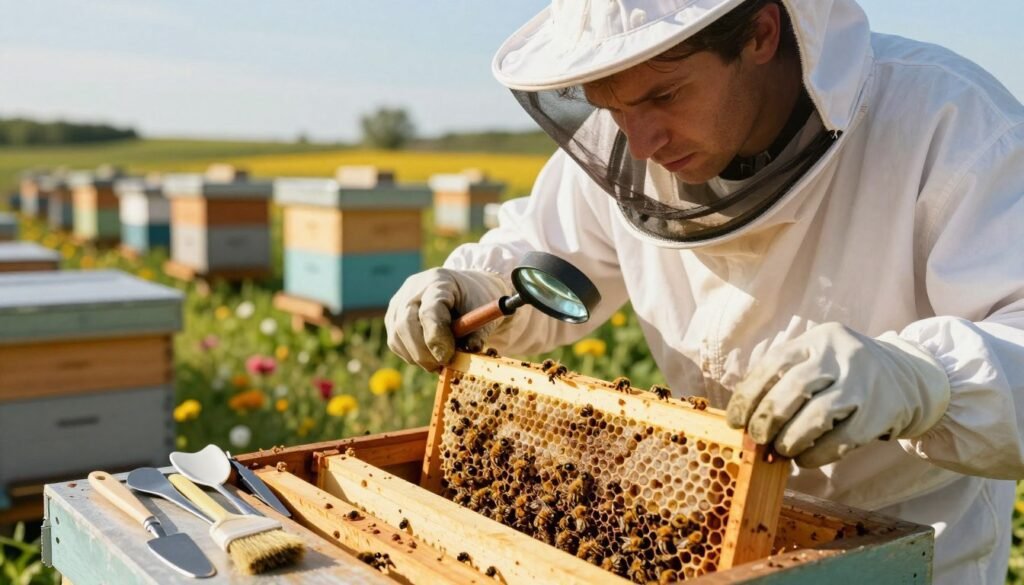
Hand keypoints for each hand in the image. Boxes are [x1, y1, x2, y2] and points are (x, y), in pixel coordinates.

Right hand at [386, 268, 509, 370]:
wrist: (463, 288)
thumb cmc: (474, 300)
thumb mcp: (483, 312)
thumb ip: (477, 332)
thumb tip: (470, 351)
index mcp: (438, 282)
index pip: (429, 312)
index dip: (436, 338)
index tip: (447, 358)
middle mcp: (413, 288)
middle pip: (406, 324)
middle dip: (423, 353)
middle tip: (442, 366)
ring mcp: (399, 301)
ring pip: (397, 336)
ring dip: (417, 357)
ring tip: (438, 363)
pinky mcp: (393, 315)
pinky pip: (395, 342)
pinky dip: (410, 355)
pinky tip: (428, 355)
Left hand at [726, 322, 949, 466]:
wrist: (906, 376)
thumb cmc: (842, 373)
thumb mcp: (816, 358)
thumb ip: (783, 380)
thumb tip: (745, 420)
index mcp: (816, 340)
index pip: (773, 364)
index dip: (748, 395)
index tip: (735, 420)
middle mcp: (840, 356)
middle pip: (794, 387)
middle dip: (767, 418)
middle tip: (756, 439)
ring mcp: (862, 384)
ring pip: (817, 414)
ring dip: (790, 439)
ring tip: (780, 451)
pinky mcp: (879, 413)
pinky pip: (842, 439)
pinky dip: (816, 454)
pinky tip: (804, 459)